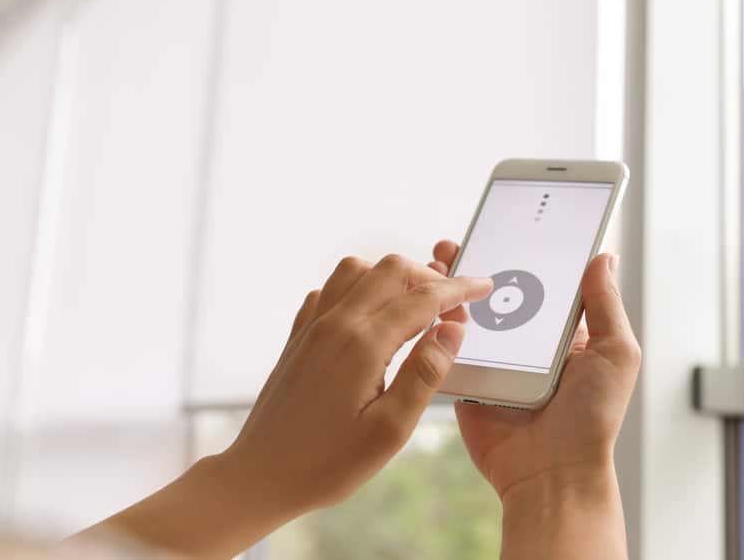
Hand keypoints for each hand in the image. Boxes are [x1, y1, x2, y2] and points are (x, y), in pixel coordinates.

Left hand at [229, 254, 491, 510]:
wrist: (260, 475)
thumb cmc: (326, 463)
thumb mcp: (390, 431)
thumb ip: (425, 374)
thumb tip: (452, 331)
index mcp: (362, 344)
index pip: (423, 298)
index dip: (459, 290)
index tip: (483, 287)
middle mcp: (335, 324)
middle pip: (390, 269)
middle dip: (429, 275)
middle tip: (453, 301)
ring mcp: (312, 326)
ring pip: (356, 270)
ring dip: (391, 277)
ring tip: (414, 305)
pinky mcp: (298, 337)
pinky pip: (329, 290)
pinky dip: (357, 289)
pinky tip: (369, 316)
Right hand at [430, 241, 638, 559]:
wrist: (550, 475)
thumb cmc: (591, 420)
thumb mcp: (616, 355)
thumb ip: (605, 305)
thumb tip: (602, 256)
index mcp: (562, 332)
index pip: (543, 280)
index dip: (527, 251)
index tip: (511, 220)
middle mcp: (526, 342)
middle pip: (499, 292)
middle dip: (479, 262)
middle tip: (462, 239)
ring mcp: (494, 360)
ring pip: (469, 315)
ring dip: (452, 287)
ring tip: (438, 262)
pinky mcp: (467, 380)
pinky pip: (448, 347)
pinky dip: (436, 325)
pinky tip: (424, 301)